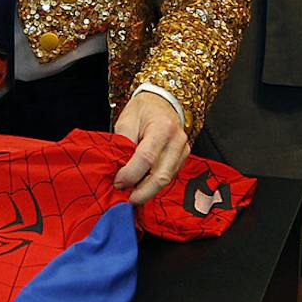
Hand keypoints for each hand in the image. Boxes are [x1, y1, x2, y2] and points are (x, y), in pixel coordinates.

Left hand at [113, 91, 188, 205]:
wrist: (162, 102)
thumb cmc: (143, 110)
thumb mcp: (126, 121)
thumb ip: (123, 145)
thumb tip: (118, 171)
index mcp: (162, 127)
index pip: (147, 158)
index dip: (131, 175)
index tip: (117, 183)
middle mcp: (177, 140)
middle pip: (161, 176)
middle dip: (141, 192)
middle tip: (125, 199)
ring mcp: (183, 151)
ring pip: (166, 180)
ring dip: (147, 191)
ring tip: (130, 194)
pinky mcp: (183, 158)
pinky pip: (169, 177)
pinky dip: (154, 185)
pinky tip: (141, 187)